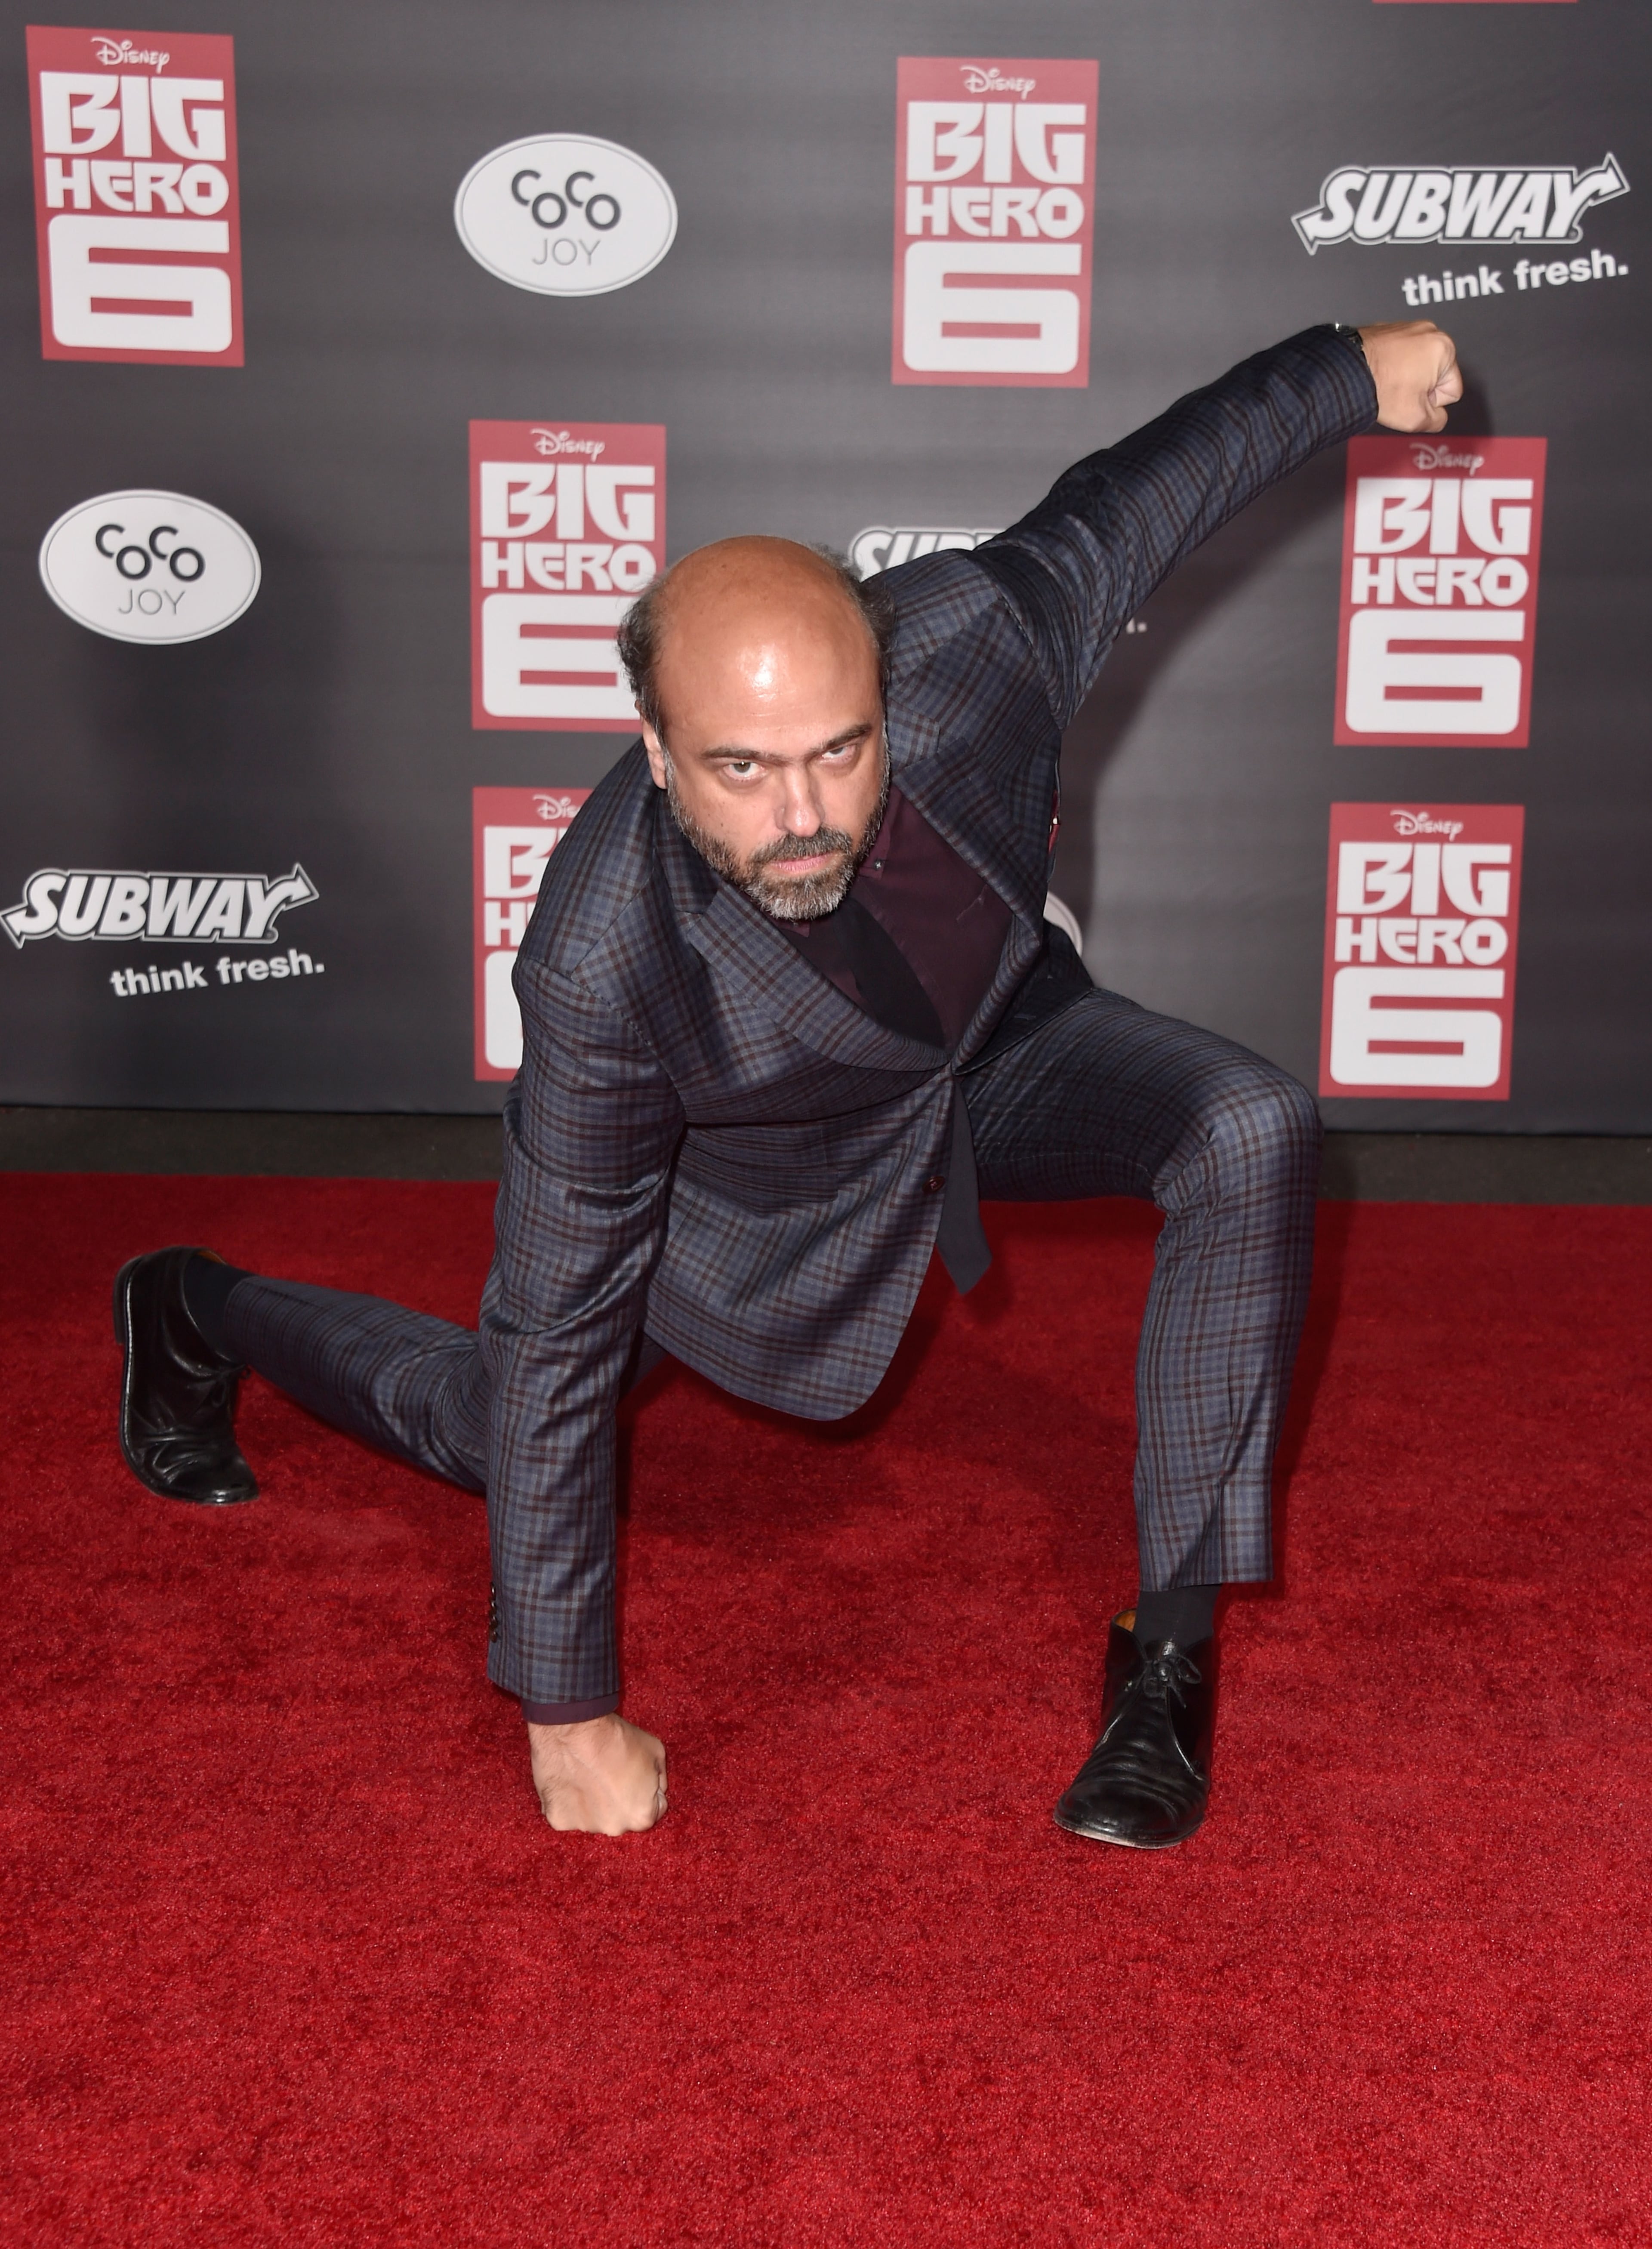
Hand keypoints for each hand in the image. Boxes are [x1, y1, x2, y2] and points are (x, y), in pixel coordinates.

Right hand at [527, 1713, 666, 1834]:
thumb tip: (654, 1789)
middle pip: (621, 1816)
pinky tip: (570, 1779)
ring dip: (592, 1802)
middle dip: (619, 1800)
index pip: (653, 1809)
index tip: (633, 1774)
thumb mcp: (656, 1752)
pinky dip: (569, 1800)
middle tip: (609, 1774)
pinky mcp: (559, 1819)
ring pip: (593, 1816)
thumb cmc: (617, 1739)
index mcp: (642, 1817)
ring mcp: (585, 1826)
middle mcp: (614, 1828)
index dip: (645, 1788)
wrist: (577, 1730)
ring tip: (587, 1775)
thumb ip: (658, 1779)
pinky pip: (568, 1812)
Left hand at [1356, 320, 1463, 432]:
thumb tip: (1437, 416)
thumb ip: (1437, 421)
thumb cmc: (1381, 389)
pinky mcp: (1389, 328)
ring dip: (1406, 377)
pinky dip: (1391, 364)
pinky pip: (1399, 354)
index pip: (1452, 390)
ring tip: (1388, 382)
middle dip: (1420, 388)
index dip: (1432, 403)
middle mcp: (1430, 331)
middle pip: (1436, 375)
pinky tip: (1379, 373)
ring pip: (1417, 364)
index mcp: (1445, 348)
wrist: (1345, 372)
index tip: (1413, 400)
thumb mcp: (1416, 419)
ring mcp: (1408, 326)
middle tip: (1399, 392)